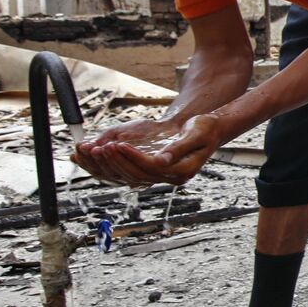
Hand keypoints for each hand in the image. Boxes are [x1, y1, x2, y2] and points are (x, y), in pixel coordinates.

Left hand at [72, 115, 224, 186]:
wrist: (211, 129)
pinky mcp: (155, 171)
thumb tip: (161, 160)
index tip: (118, 144)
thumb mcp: (196, 134)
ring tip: (97, 152)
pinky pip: (131, 172)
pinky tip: (99, 157)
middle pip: (138, 174)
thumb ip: (179, 148)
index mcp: (183, 171)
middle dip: (118, 161)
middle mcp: (172, 177)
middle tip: (102, 148)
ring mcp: (163, 176)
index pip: (152, 167)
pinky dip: (114, 166)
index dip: (133, 157)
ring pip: (131, 176)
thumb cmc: (205, 128)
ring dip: (112, 164)